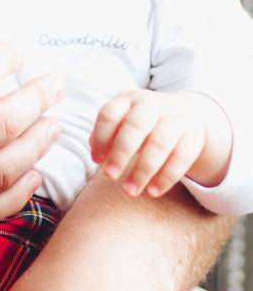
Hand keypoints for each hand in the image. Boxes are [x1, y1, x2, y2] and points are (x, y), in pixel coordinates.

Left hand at [90, 89, 232, 195]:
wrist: (186, 112)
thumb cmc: (143, 123)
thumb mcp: (123, 120)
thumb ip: (107, 136)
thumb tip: (97, 157)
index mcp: (128, 99)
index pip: (109, 114)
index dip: (101, 138)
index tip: (97, 160)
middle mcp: (152, 105)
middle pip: (135, 126)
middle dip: (120, 153)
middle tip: (110, 176)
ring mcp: (175, 119)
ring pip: (160, 143)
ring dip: (143, 170)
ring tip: (130, 190)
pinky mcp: (193, 136)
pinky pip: (181, 158)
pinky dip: (166, 177)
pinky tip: (153, 191)